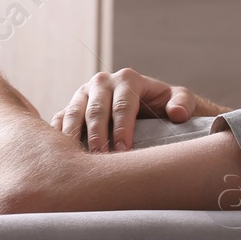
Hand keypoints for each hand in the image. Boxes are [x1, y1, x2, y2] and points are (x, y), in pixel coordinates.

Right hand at [52, 68, 219, 151]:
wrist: (148, 105)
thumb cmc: (165, 104)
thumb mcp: (180, 99)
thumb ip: (183, 103)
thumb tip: (177, 113)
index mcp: (128, 79)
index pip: (123, 106)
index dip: (123, 130)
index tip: (124, 151)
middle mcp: (102, 83)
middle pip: (96, 111)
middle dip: (97, 136)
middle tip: (101, 159)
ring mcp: (84, 94)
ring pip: (73, 113)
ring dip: (74, 137)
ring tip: (78, 159)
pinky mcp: (72, 106)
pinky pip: (59, 118)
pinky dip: (56, 133)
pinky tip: (57, 151)